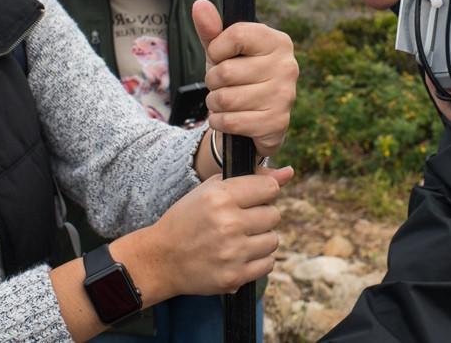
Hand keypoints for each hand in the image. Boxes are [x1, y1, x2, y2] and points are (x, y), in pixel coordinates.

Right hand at [129, 166, 294, 298]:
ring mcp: (233, 253)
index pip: (270, 188)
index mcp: (221, 197)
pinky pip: (268, 263)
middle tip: (242, 220)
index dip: (264, 192)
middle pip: (274, 214)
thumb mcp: (210, 190)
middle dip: (261, 216)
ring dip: (260, 238)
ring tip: (239, 239)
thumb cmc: (187, 219)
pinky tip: (240, 255)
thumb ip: (251, 178)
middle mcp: (229, 224)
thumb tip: (288, 172)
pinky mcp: (235, 277)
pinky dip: (257, 259)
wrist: (161, 259)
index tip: (254, 198)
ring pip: (273, 240)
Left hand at [192, 0, 297, 157]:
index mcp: (278, 42)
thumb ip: (211, 29)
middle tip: (223, 84)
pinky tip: (229, 117)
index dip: (217, 49)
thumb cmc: (238, 76)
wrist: (255, 118)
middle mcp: (287, 66)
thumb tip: (199, 5)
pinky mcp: (277, 122)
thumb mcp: (222, 51)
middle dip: (213, 81)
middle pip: (226, 71)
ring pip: (225, 98)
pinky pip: (230, 121)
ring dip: (215, 103)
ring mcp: (285, 96)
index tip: (220, 56)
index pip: (236, 35)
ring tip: (226, 101)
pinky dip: (219, 121)